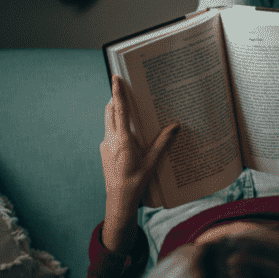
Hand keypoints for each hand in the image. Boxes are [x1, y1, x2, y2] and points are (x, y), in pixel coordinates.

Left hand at [101, 75, 178, 217]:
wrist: (119, 199)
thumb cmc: (136, 182)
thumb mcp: (152, 162)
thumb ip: (163, 142)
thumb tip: (175, 126)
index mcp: (123, 140)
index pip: (120, 110)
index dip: (118, 92)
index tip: (115, 78)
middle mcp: (110, 140)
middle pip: (110, 111)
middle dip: (115, 99)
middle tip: (124, 90)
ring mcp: (105, 145)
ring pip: (108, 121)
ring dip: (115, 112)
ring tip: (128, 110)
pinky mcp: (103, 150)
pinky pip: (109, 132)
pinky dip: (116, 127)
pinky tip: (128, 133)